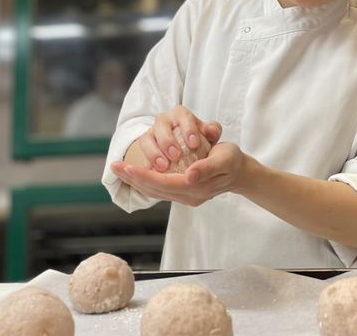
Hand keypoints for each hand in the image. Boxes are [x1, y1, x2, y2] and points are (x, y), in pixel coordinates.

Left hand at [110, 142, 252, 205]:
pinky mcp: (184, 194)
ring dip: (136, 181)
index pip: (163, 182)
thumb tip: (189, 175)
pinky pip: (160, 190)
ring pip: (155, 192)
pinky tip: (135, 176)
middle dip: (133, 178)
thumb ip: (207, 167)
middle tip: (114, 166)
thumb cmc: (233, 161)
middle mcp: (188, 196)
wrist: (242, 173)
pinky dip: (145, 183)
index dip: (143, 175)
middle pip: (154, 189)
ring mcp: (186, 197)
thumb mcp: (225, 158)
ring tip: (120, 171)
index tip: (127, 166)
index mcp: (196, 187)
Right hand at [137, 106, 221, 171]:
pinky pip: (141, 156)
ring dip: (153, 153)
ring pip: (147, 140)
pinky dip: (145, 166)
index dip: (188, 129)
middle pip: (160, 125)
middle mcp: (163, 122)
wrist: (187, 149)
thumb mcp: (209, 135)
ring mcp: (152, 135)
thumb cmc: (199, 140)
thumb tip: (212, 132)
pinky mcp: (145, 151)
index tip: (194, 144)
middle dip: (167, 141)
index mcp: (180, 114)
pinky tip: (151, 176)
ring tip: (163, 167)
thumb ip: (212, 131)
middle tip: (176, 156)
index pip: (183, 116)